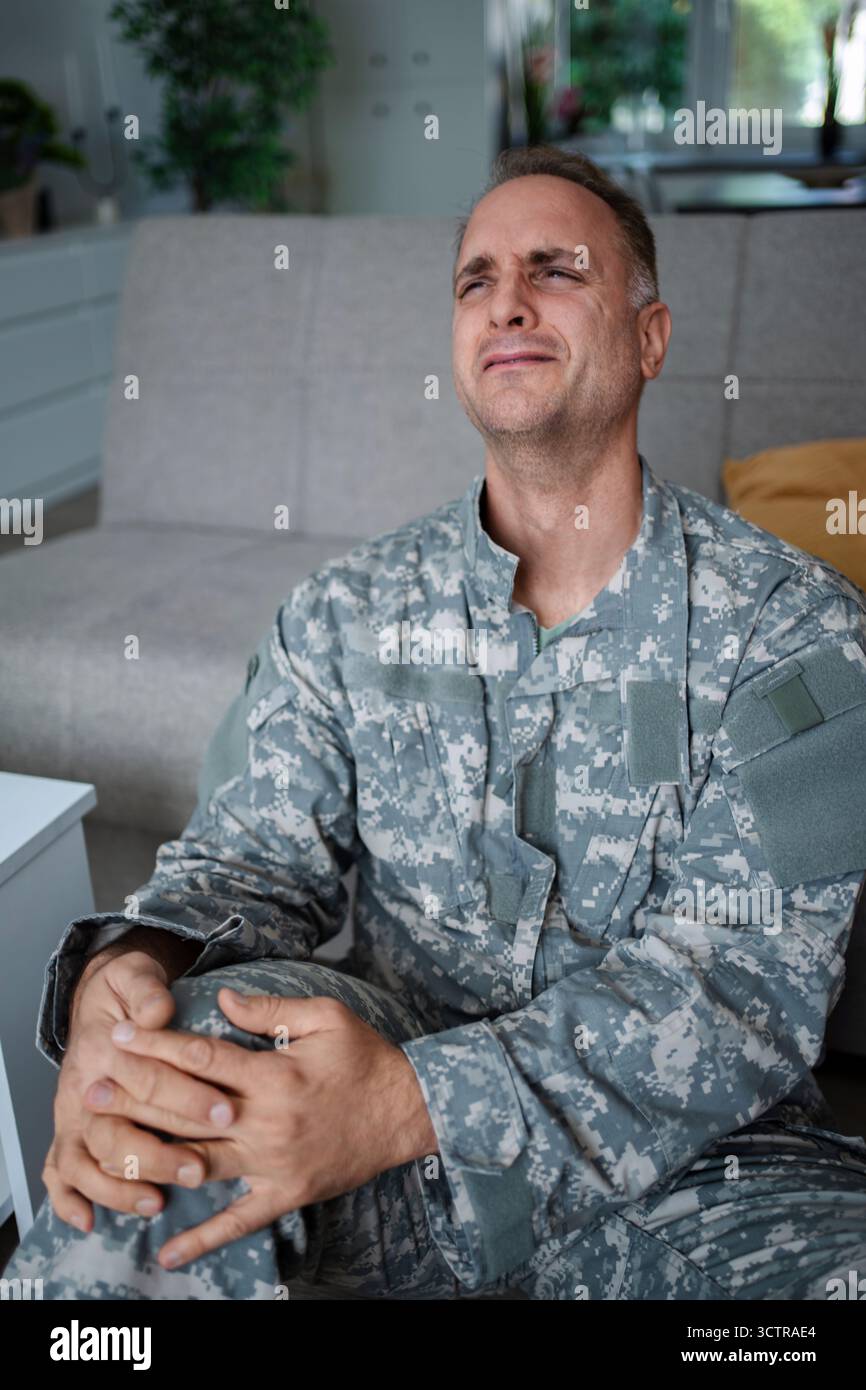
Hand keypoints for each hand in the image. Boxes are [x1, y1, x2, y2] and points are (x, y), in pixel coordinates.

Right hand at [45, 949, 236, 1231]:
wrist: (96, 1000)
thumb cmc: (126, 990)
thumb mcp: (136, 975)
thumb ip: (148, 990)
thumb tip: (160, 1009)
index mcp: (103, 1046)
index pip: (145, 1075)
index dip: (186, 1094)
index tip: (228, 1111)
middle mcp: (82, 1083)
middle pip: (114, 1128)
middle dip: (159, 1152)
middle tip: (199, 1168)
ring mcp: (71, 1113)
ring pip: (87, 1159)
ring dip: (120, 1186)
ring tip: (158, 1201)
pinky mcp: (68, 1132)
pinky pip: (59, 1173)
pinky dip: (70, 1200)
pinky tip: (91, 1221)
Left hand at [88, 988, 438, 1267]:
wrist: (408, 1111)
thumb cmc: (367, 1059)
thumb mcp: (327, 1017)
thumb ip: (271, 1010)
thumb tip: (222, 1000)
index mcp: (273, 1076)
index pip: (201, 1057)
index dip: (156, 1045)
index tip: (119, 1036)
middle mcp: (266, 1122)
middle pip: (187, 1111)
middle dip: (136, 1097)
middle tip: (92, 1090)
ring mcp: (273, 1163)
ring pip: (200, 1163)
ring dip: (152, 1158)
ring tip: (110, 1153)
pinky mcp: (285, 1193)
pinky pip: (238, 1221)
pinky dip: (203, 1238)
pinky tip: (168, 1252)